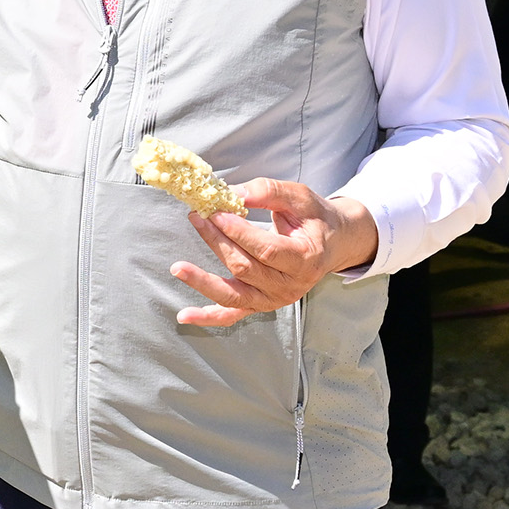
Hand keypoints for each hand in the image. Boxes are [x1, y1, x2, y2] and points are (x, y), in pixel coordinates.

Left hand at [168, 177, 378, 326]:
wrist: (332, 244)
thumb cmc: (315, 218)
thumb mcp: (300, 197)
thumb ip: (270, 191)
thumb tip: (235, 193)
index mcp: (305, 259)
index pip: (267, 250)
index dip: (239, 233)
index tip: (216, 212)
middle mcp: (290, 286)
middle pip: (245, 268)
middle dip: (217, 242)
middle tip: (197, 217)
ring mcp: (274, 299)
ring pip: (233, 294)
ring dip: (203, 281)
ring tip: (177, 267)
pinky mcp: (261, 304)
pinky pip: (232, 315)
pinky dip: (208, 317)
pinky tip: (184, 316)